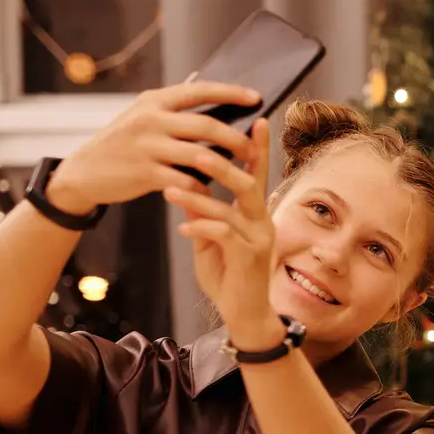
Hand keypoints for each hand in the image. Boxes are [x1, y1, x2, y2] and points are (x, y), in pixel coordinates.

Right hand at [48, 81, 260, 214]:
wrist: (83, 172)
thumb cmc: (123, 145)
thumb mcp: (142, 118)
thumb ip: (172, 111)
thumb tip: (217, 104)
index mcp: (153, 101)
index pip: (199, 90)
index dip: (230, 92)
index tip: (256, 98)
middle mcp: (150, 119)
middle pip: (207, 125)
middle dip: (237, 138)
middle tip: (255, 148)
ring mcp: (147, 146)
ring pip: (200, 155)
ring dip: (228, 166)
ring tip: (244, 173)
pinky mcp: (145, 173)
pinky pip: (186, 180)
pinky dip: (203, 187)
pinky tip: (215, 192)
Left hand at [166, 119, 279, 343]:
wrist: (243, 314)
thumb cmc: (228, 275)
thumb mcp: (212, 239)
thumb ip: (205, 212)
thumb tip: (187, 185)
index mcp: (255, 214)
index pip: (257, 173)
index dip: (257, 147)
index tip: (256, 118)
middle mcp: (262, 222)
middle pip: (248, 183)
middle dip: (222, 164)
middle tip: (196, 149)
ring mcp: (258, 240)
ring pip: (233, 207)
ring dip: (200, 196)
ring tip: (171, 188)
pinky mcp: (248, 258)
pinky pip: (224, 235)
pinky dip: (201, 227)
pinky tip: (183, 227)